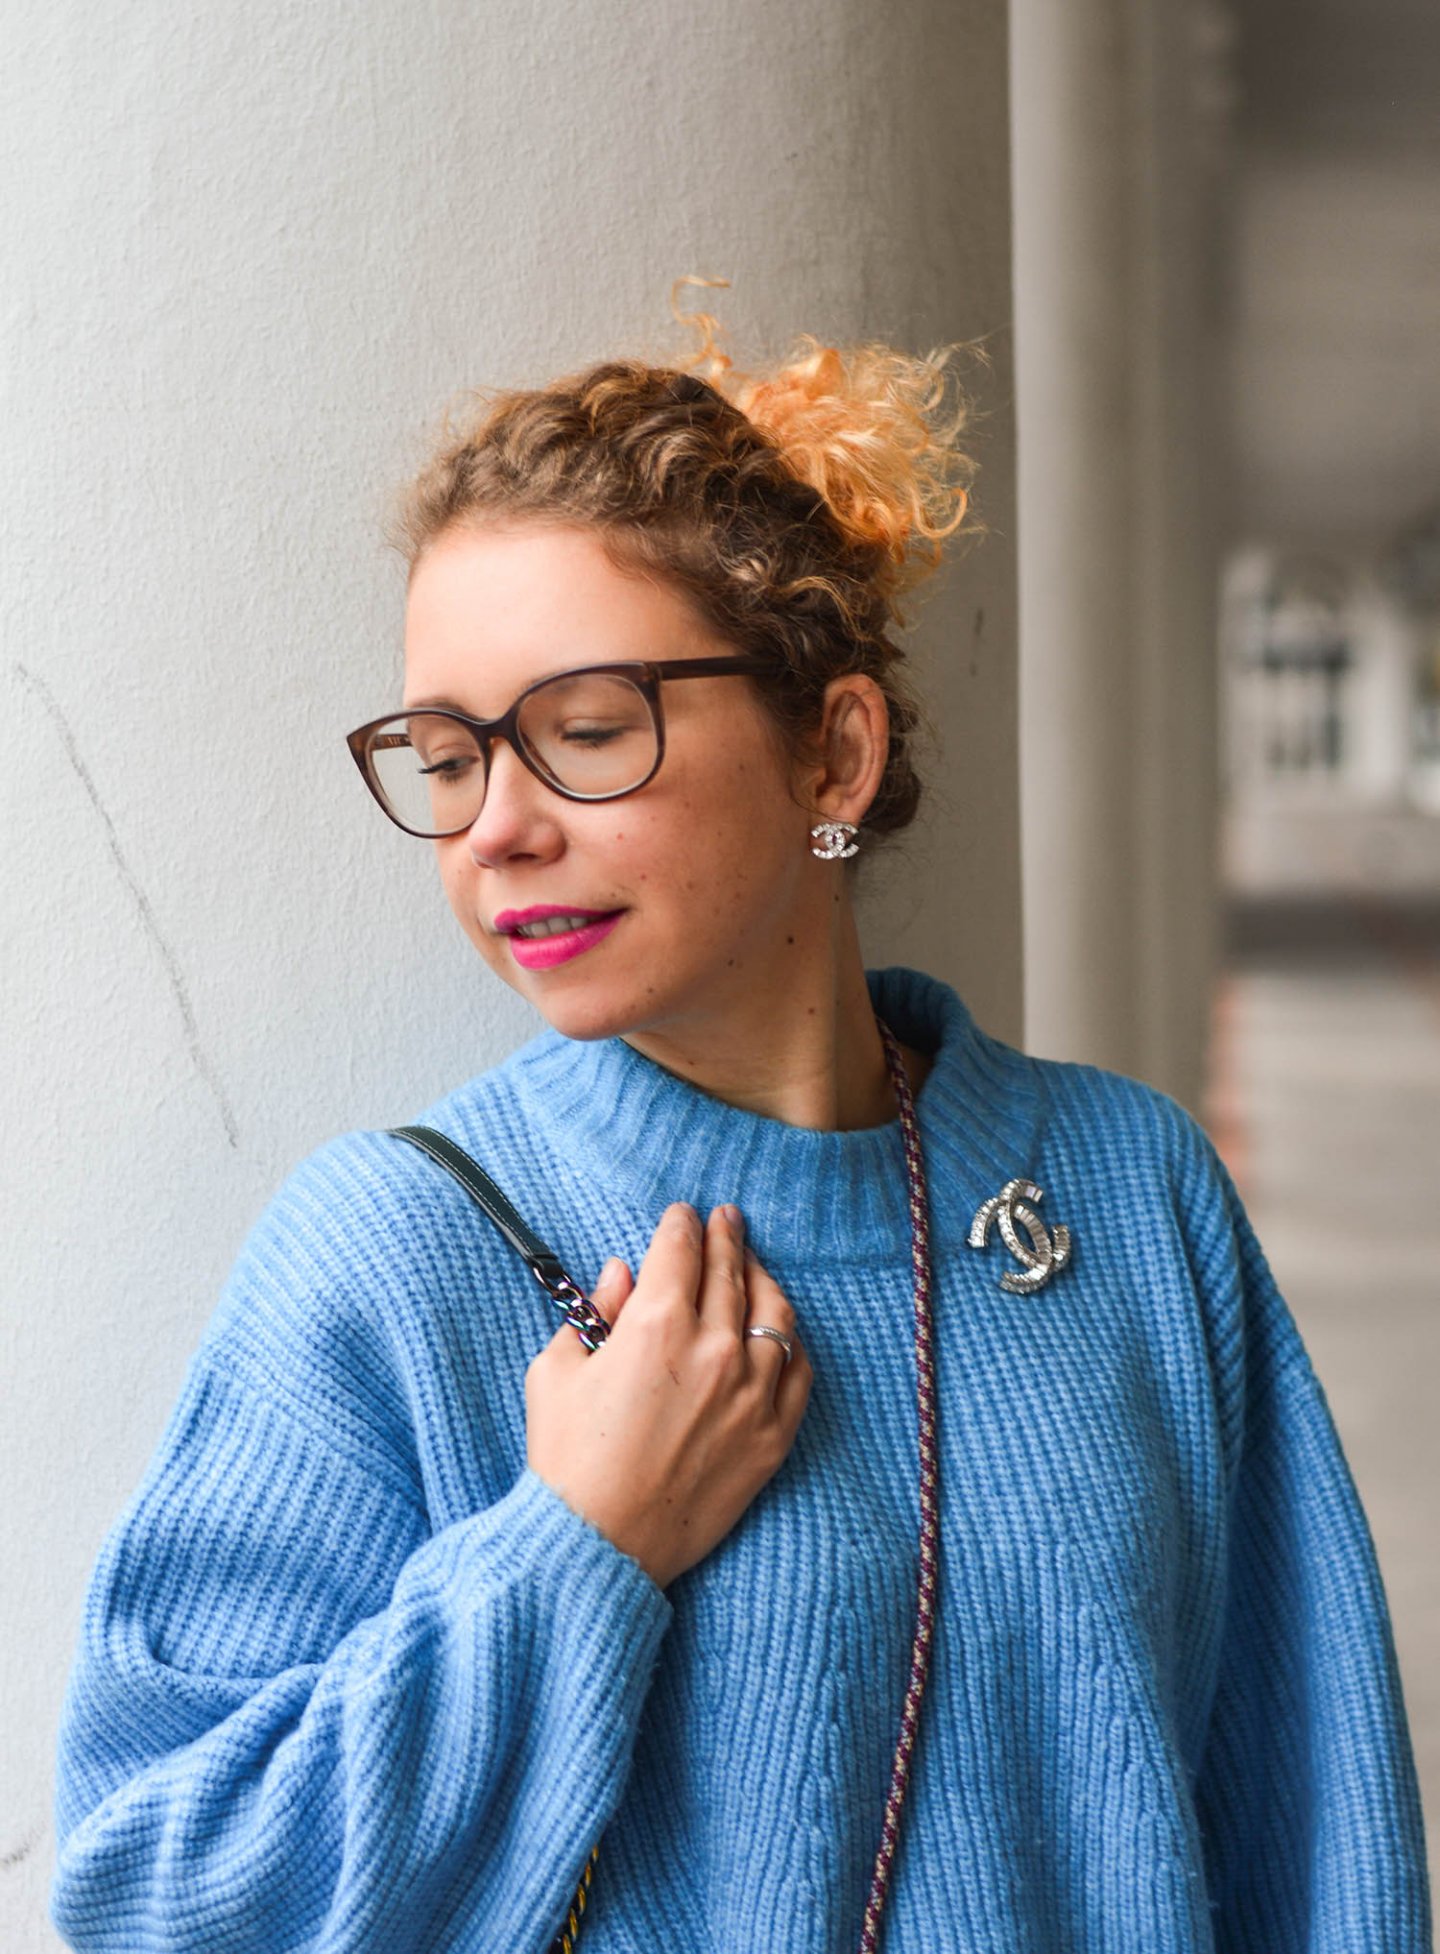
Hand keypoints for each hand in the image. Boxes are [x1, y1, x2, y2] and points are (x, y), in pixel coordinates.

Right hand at [525, 1204, 812, 1588]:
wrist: (599, 1545)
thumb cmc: (568, 1459)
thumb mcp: (558, 1371)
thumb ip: (593, 1313)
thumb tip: (621, 1275)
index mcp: (657, 1324)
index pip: (680, 1249)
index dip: (680, 1223)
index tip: (682, 1215)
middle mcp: (715, 1349)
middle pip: (731, 1270)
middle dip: (726, 1236)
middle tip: (727, 1218)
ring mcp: (752, 1393)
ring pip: (775, 1313)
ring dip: (763, 1279)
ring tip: (753, 1266)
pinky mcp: (772, 1436)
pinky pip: (798, 1371)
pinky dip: (789, 1343)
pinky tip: (778, 1333)